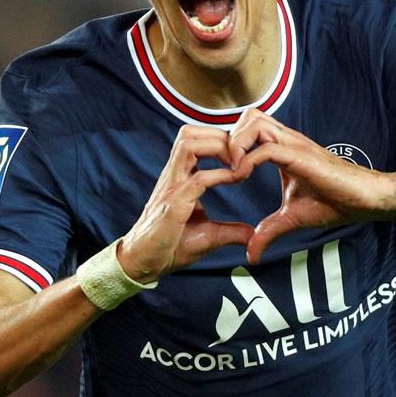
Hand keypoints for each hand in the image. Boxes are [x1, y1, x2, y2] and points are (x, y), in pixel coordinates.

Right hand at [117, 125, 253, 282]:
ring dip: (218, 148)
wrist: (143, 263)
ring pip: (189, 145)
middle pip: (189, 133)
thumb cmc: (169, 247)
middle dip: (219, 136)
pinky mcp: (173, 204)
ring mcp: (171, 187)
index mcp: (179, 178)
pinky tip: (236, 180)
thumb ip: (230, 231)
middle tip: (242, 154)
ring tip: (238, 163)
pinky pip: (199, 178)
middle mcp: (173, 176)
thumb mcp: (208, 236)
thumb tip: (252, 234)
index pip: (194, 140)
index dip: (220, 140)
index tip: (242, 156)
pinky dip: (221, 175)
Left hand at [228, 109, 395, 262]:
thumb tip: (252, 254)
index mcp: (282, 148)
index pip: (248, 127)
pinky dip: (247, 161)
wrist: (365, 200)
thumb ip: (268, 231)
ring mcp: (295, 145)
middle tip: (225, 166)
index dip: (230, 144)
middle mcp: (287, 140)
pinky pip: (267, 149)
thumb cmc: (335, 202)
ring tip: (234, 171)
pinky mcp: (303, 156)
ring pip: (255, 122)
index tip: (222, 171)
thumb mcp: (291, 217)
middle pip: (249, 116)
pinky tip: (242, 178)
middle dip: (229, 138)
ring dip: (236, 144)